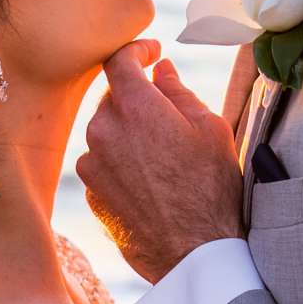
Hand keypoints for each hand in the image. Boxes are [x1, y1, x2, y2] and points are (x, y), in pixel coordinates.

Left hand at [79, 41, 243, 282]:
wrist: (193, 253)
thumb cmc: (212, 189)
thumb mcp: (210, 130)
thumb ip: (179, 92)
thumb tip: (161, 70)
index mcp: (135, 106)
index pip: (119, 60)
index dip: (136, 50)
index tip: (151, 53)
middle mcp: (103, 131)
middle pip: (112, 98)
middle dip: (137, 99)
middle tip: (168, 117)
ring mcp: (92, 165)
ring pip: (105, 133)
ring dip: (127, 134)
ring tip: (162, 159)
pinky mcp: (91, 194)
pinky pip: (102, 165)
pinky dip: (120, 164)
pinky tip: (150, 183)